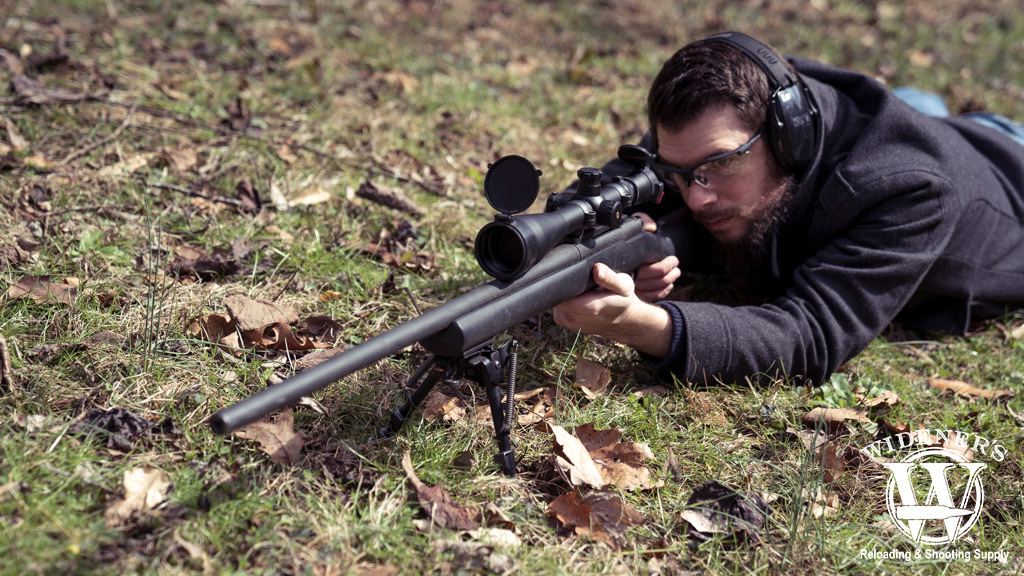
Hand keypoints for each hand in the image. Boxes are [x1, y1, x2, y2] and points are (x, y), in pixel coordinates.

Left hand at [552, 262, 670, 357]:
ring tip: (581, 289)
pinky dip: (564, 298)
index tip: (567, 272)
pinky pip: (556, 305)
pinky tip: (578, 296)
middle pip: (556, 294)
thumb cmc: (622, 300)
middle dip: (564, 284)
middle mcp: (574, 317)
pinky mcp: (563, 321)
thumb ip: (610, 278)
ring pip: (555, 299)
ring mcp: (567, 321)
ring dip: (565, 292)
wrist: (622, 321)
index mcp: (588, 307)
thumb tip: (597, 269)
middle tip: (579, 278)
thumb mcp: (624, 286)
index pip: (559, 294)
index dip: (559, 281)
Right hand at [633, 213, 680, 301]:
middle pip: (657, 281)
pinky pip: (652, 296)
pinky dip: (663, 292)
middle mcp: (629, 278)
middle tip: (676, 266)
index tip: (673, 259)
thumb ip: (642, 220)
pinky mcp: (634, 294)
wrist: (612, 251)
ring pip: (655, 289)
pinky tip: (668, 285)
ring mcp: (631, 288)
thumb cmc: (626, 236)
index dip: (666, 266)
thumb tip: (652, 228)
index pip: (654, 270)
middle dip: (671, 273)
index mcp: (630, 262)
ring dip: (669, 281)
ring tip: (675, 274)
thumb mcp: (633, 223)